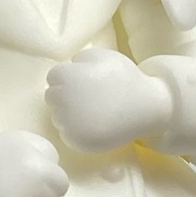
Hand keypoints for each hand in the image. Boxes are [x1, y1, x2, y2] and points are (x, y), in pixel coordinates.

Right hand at [0, 129, 69, 196]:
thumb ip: (48, 157)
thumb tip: (57, 182)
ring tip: (6, 194)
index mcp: (42, 173)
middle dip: (38, 193)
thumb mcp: (27, 141)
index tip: (31, 176)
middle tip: (16, 184)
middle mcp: (35, 194)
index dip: (47, 181)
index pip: (61, 186)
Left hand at [46, 47, 173, 153]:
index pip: (53, 77)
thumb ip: (81, 58)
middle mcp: (64, 99)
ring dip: (69, 114)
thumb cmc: (125, 79)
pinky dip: (75, 131)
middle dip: (64, 96)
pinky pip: (65, 134)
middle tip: (85, 99)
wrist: (145, 107)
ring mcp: (69, 122)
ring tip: (92, 112)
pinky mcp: (76, 140)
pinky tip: (93, 124)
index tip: (81, 83)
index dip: (67, 79)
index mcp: (68, 77)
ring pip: (56, 117)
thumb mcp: (104, 56)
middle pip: (51, 97)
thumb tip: (69, 67)